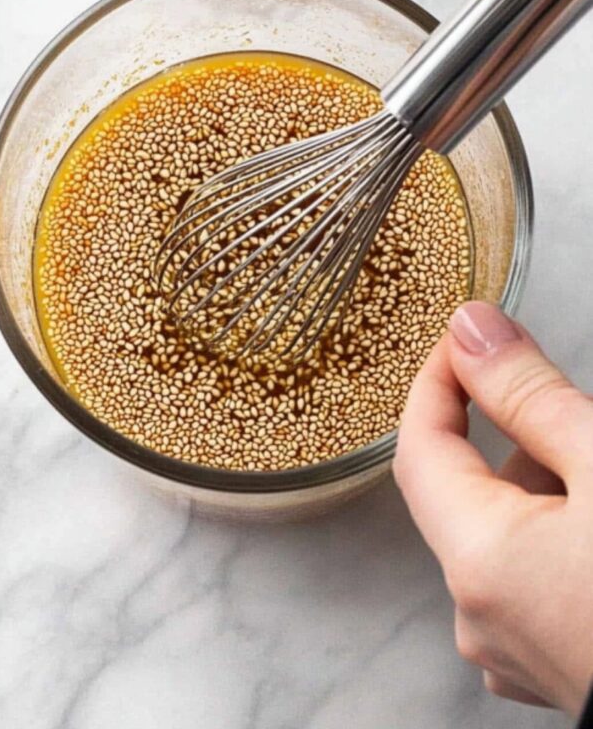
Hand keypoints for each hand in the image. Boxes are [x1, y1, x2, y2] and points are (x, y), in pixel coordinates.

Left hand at [394, 301, 592, 713]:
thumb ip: (527, 392)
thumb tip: (470, 329)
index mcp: (478, 563)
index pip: (419, 446)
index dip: (440, 379)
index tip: (471, 335)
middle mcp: (481, 617)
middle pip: (470, 490)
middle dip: (517, 433)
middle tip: (576, 404)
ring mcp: (517, 651)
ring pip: (507, 531)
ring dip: (549, 483)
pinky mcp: (555, 665)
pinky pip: (533, 575)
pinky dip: (562, 532)